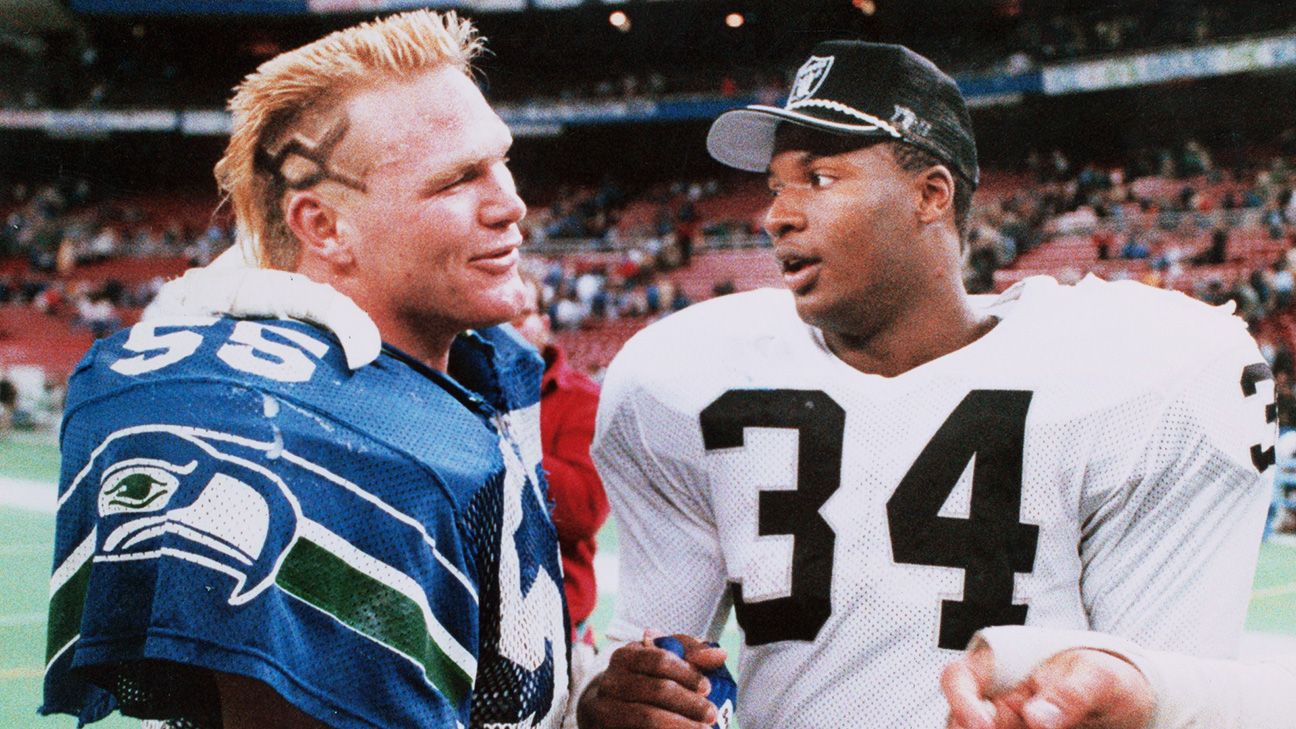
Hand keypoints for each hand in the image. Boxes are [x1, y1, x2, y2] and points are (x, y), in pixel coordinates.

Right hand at [577, 631, 726, 728]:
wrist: (607, 711)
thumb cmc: (643, 681)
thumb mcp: (662, 659)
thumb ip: (691, 653)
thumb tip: (719, 655)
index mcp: (625, 656)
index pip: (659, 661)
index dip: (687, 674)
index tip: (707, 687)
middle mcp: (610, 682)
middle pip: (656, 690)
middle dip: (689, 703)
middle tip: (711, 714)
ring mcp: (605, 710)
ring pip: (647, 718)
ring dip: (679, 725)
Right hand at [942, 643, 1154, 728]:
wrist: (1132, 705)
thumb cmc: (1110, 678)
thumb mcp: (1101, 678)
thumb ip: (1070, 693)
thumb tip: (1037, 716)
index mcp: (1004, 668)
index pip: (959, 678)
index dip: (961, 701)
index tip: (982, 725)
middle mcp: (998, 701)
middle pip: (959, 722)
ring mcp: (1009, 726)